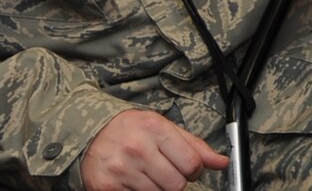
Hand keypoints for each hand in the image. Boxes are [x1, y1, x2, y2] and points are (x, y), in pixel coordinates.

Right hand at [79, 110, 226, 190]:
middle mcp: (138, 148)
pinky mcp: (107, 188)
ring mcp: (121, 170)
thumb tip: (222, 162)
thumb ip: (194, 145)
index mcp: (155, 129)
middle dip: (176, 182)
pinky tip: (134, 182)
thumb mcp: (163, 127)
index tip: (187, 168)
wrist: (90, 134)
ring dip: (158, 189)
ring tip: (148, 175)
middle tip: (166, 172)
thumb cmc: (130, 130)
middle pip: (177, 185)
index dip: (194, 170)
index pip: (191, 163)